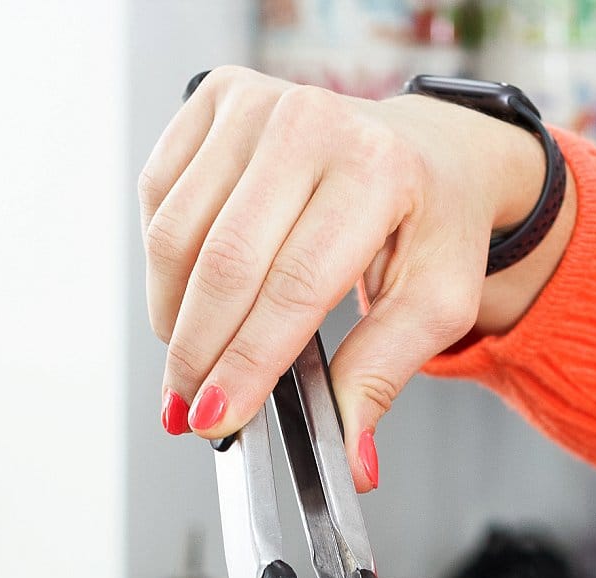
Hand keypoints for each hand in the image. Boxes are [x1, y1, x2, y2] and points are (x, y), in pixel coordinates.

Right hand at [138, 67, 576, 486]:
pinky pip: (160, 197)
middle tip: (190, 412)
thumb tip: (351, 462)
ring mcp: (256, 102)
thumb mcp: (435, 305)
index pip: (293, 287)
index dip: (247, 363)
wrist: (425, 150)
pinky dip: (164, 264)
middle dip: (199, 354)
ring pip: (178, 234)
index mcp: (376, 171)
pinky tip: (190, 297)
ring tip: (190, 364)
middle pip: (225, 264)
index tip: (217, 419)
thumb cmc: (429, 226)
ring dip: (174, 316)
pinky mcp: (215, 98)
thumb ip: (383, 378)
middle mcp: (311, 122)